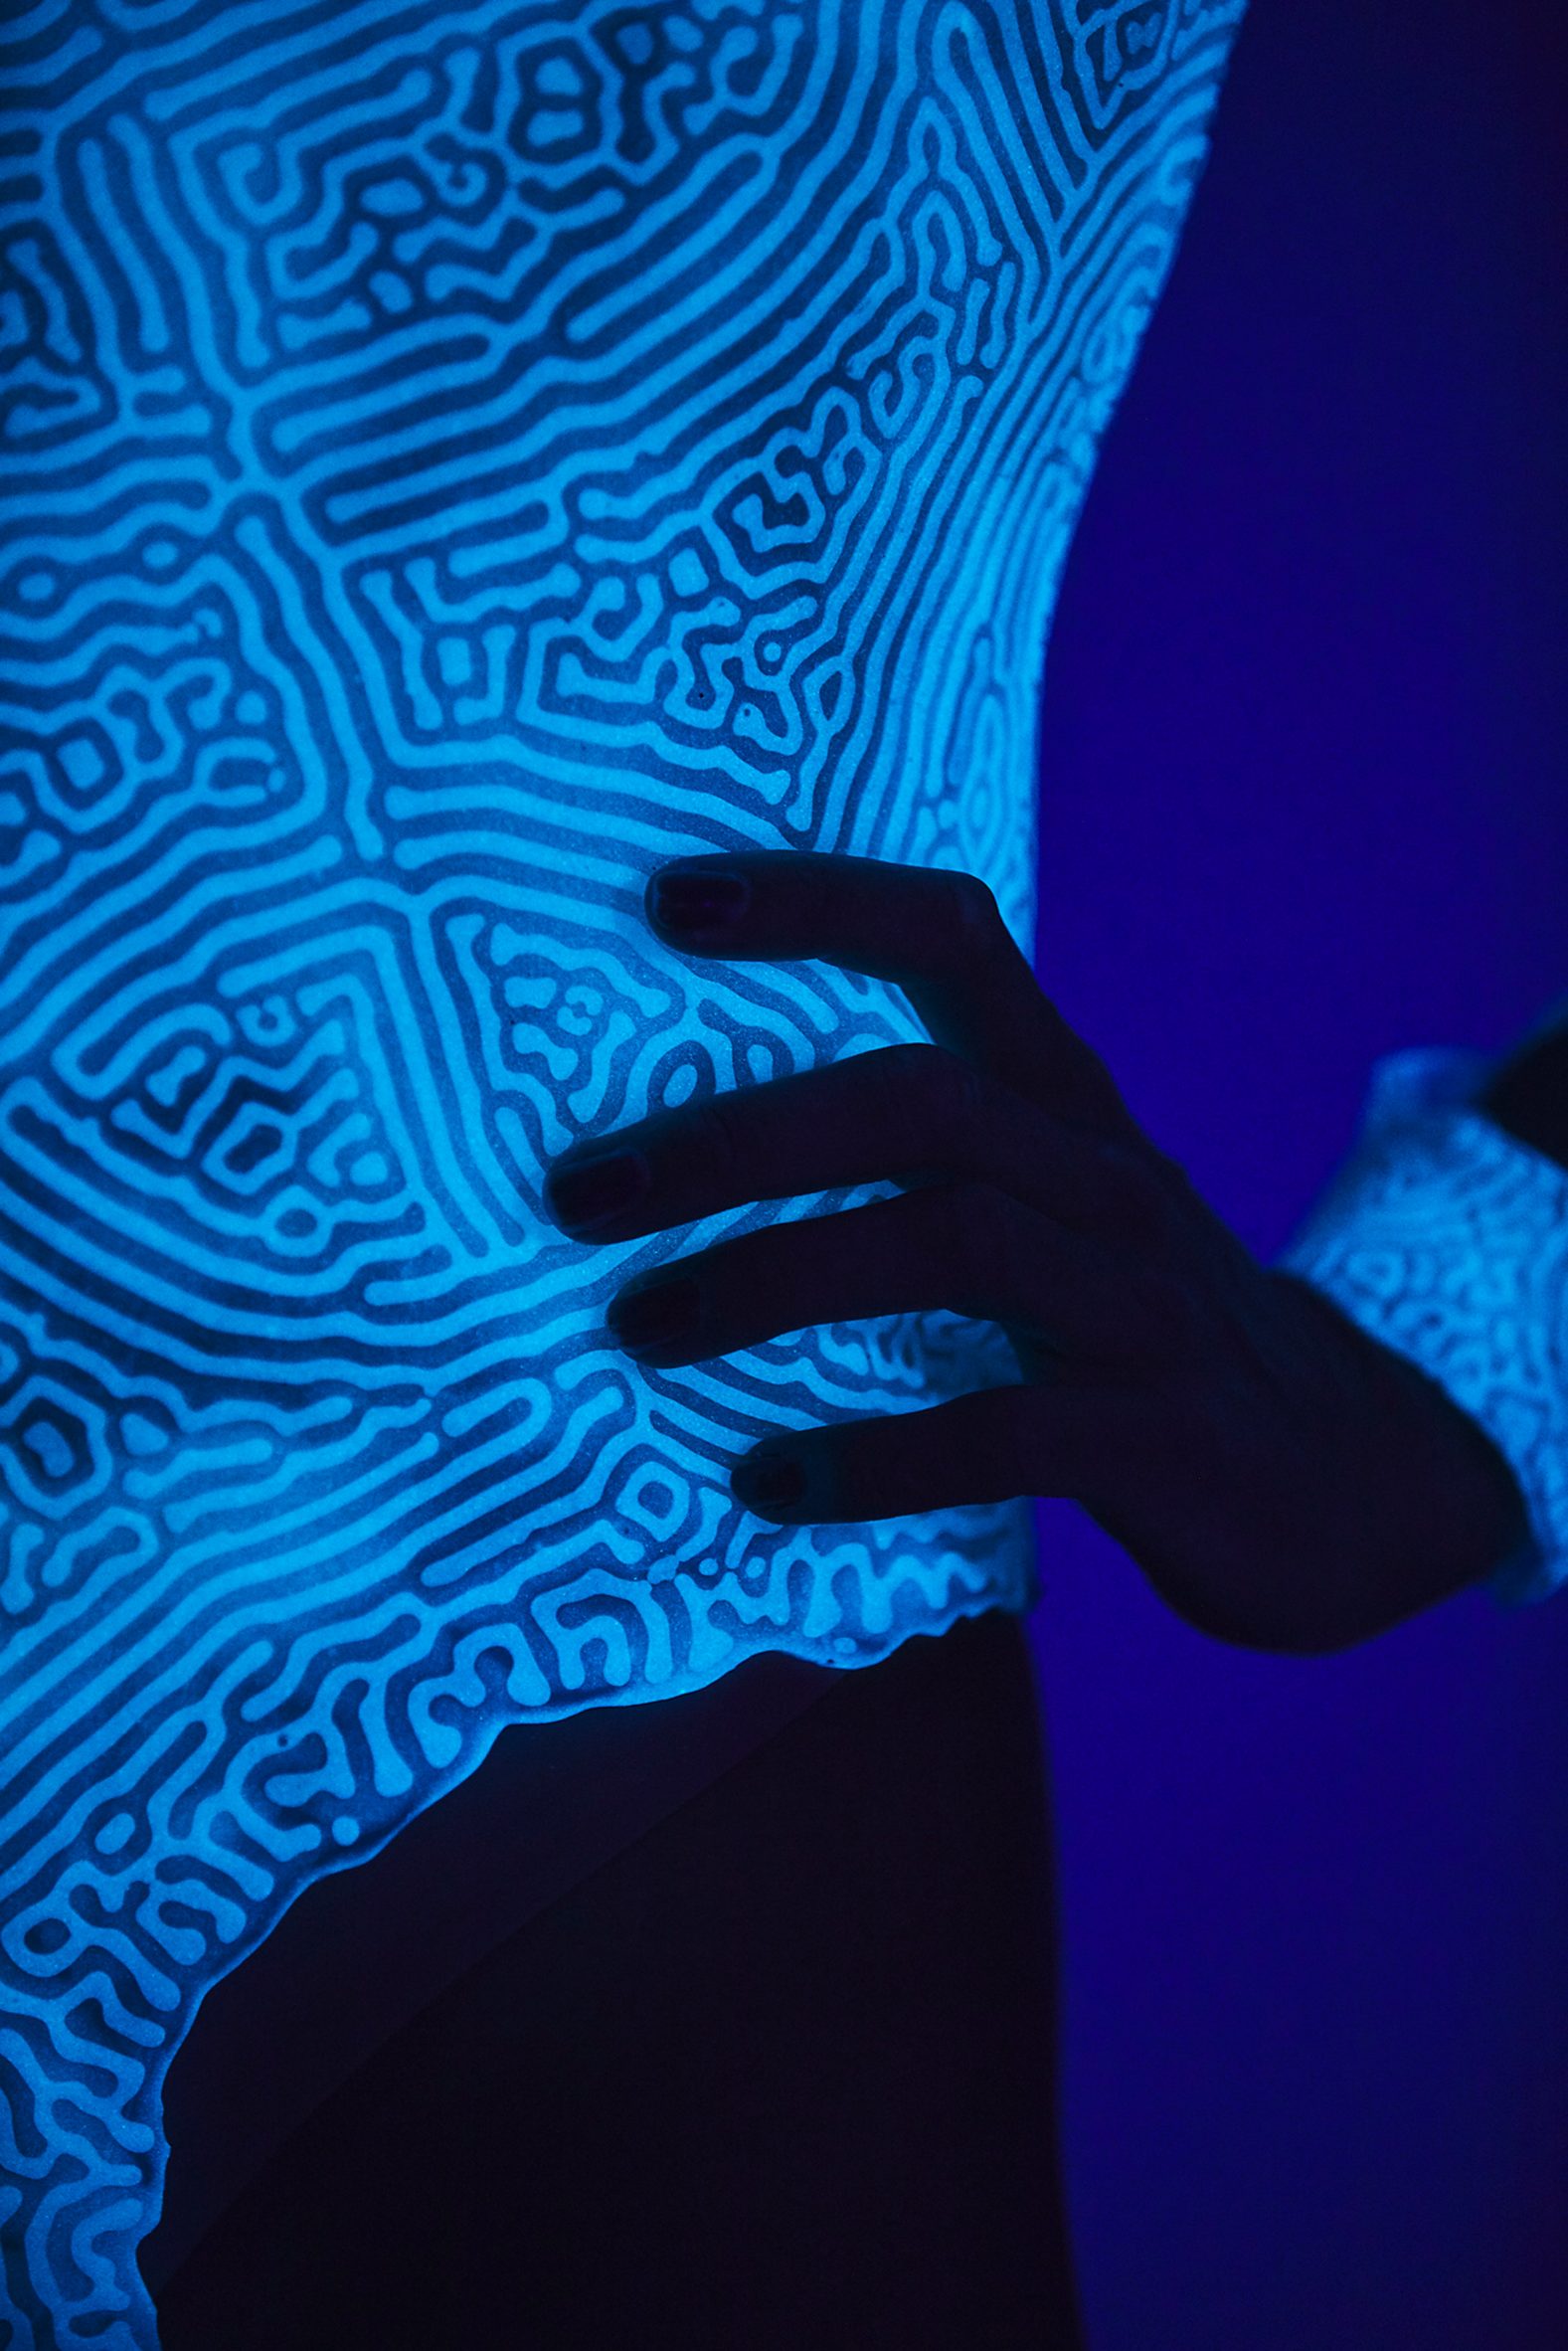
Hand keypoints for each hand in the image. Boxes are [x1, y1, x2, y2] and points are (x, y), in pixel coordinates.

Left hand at [544, 853, 1528, 1652]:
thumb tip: (680, 1151)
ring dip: (776, 1280)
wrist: (1351, 1478)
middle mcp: (1104, 1175)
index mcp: (1065, 1100)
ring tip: (641, 1329)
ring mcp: (1143, 1303)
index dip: (817, 903)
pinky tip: (769, 1484)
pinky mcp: (1164, 1436)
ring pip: (956, 1244)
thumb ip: (919, 1166)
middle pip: (919, 1101)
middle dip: (738, 1137)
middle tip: (580, 1194)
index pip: (953, 941)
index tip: (666, 897)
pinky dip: (877, 1457)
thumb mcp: (1050, 1214)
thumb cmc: (1139, 1332)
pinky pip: (1009, 1432)